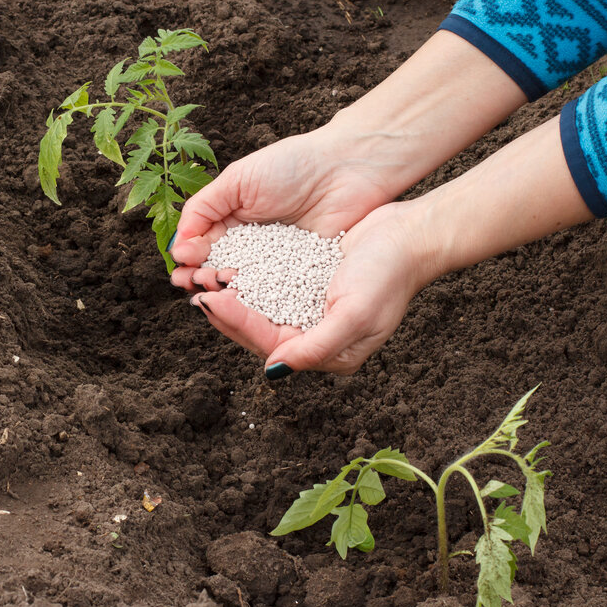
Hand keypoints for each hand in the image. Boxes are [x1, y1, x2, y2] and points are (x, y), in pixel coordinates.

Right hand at [169, 125, 398, 290]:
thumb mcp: (238, 179)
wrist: (348, 168)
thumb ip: (204, 207)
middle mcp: (249, 243)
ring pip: (242, 284)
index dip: (189, 256)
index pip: (201, 244)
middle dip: (200, 277)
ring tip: (211, 294)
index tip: (181, 264)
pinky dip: (255, 298)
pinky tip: (242, 302)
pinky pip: (273, 291)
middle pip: (217, 268)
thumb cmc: (292, 165)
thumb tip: (179, 242)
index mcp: (230, 219)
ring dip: (223, 291)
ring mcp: (274, 262)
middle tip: (191, 284)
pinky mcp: (299, 275)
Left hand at [185, 202, 435, 374]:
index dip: (237, 323)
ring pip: (261, 311)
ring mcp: (312, 312)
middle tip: (195, 291)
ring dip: (234, 298)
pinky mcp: (309, 287)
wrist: (411, 236)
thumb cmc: (389, 274)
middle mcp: (317, 337)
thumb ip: (315, 347)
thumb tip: (273, 370)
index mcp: (329, 354)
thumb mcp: (354, 314)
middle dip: (227, 314)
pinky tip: (230, 267)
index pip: (270, 344)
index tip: (209, 300)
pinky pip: (271, 289)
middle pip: (259, 332)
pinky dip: (249, 281)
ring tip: (205, 281)